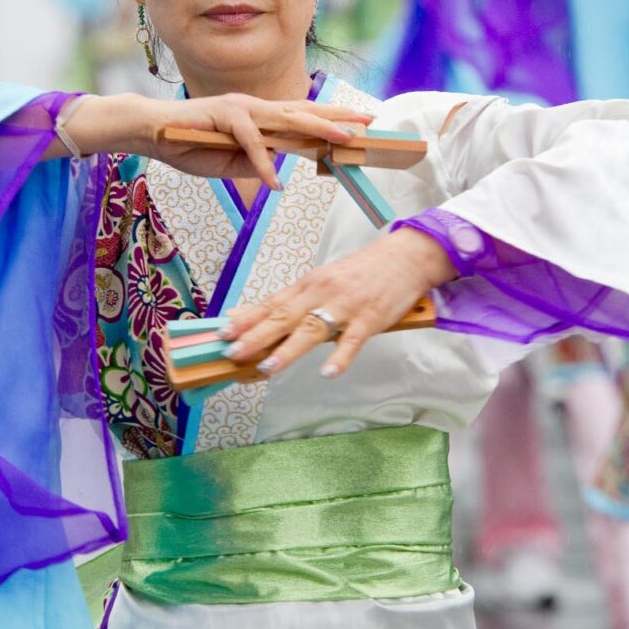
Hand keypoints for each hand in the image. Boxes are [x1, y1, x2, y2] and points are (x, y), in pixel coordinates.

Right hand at [63, 91, 372, 188]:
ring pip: (286, 118)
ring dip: (316, 129)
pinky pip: (249, 141)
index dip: (334, 121)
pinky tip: (273, 182)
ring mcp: (240, 108)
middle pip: (305, 111)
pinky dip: (262, 162)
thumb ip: (256, 163)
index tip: (362, 126)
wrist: (151, 132)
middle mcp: (255, 108)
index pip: (304, 118)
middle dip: (339, 117)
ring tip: (343, 140)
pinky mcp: (222, 115)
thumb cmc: (189, 145)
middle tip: (369, 122)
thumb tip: (281, 169)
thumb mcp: (230, 163)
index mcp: (260, 117)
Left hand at [220, 227, 457, 378]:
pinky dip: (340, 357)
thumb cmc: (361, 272)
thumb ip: (293, 301)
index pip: (271, 303)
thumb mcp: (323, 281)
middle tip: (232, 352)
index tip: (222, 333)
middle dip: (256, 335)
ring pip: (312, 329)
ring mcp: (347, 306)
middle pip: (284, 316)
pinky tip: (328, 372)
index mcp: (309, 284)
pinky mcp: (371, 318)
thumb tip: (256, 316)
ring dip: (288, 349)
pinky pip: (353, 341)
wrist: (406, 257)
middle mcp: (323, 293)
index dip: (246, 319)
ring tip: (267, 366)